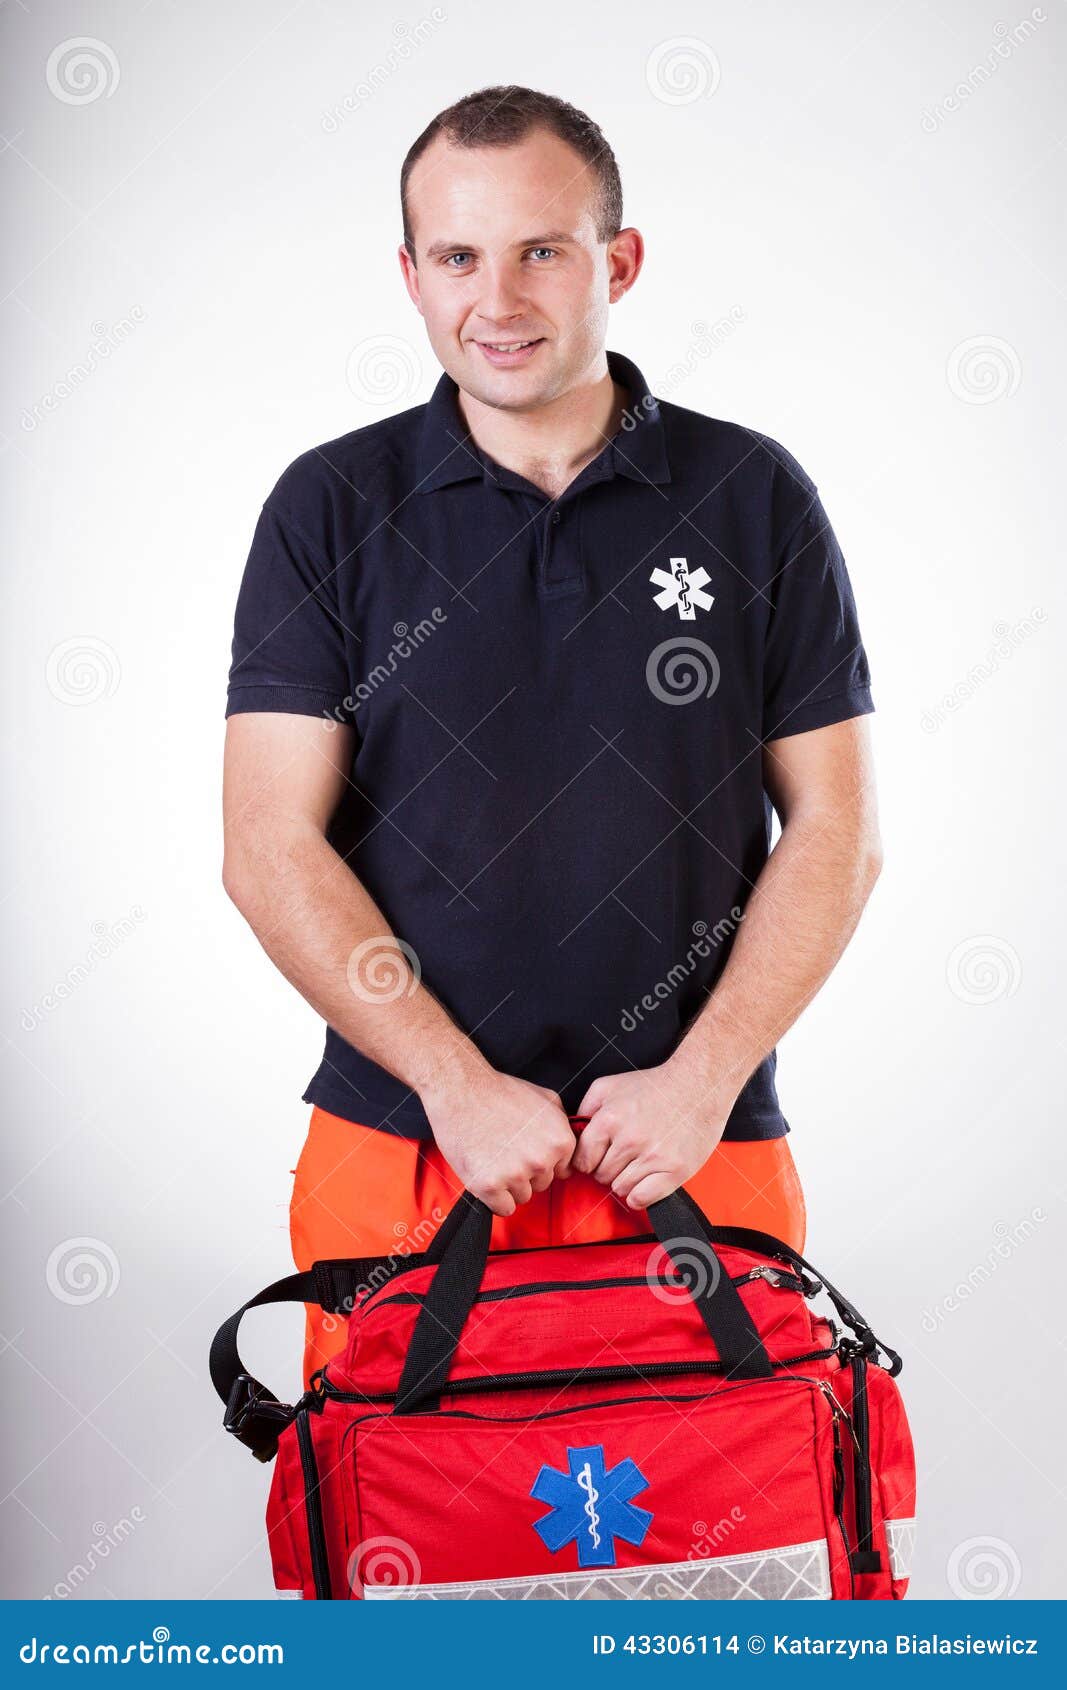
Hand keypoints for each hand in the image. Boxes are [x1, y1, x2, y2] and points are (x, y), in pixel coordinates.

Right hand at [420, 1067, 575, 1216]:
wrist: (460, 1090)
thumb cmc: (500, 1092)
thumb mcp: (546, 1098)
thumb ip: (562, 1124)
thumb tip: (568, 1146)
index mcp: (560, 1141)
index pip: (561, 1172)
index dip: (542, 1162)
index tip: (525, 1150)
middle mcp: (542, 1160)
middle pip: (541, 1185)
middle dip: (525, 1173)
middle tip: (505, 1149)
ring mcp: (515, 1174)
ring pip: (521, 1197)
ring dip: (508, 1185)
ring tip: (493, 1157)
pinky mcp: (489, 1185)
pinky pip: (503, 1208)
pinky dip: (494, 1197)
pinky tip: (486, 1173)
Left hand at [571, 1060, 730, 1209]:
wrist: (697, 1086)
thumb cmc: (654, 1086)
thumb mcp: (609, 1086)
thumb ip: (586, 1108)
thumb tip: (574, 1132)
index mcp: (609, 1119)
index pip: (582, 1160)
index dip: (589, 1160)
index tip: (599, 1157)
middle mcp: (629, 1140)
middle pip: (601, 1176)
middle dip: (608, 1169)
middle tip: (624, 1157)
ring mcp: (652, 1157)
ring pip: (620, 1189)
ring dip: (625, 1181)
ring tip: (638, 1164)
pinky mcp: (674, 1171)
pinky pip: (641, 1199)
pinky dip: (640, 1195)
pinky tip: (646, 1180)